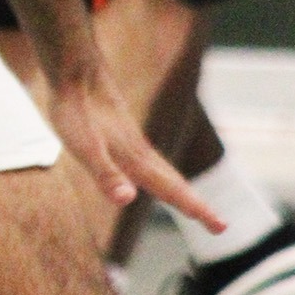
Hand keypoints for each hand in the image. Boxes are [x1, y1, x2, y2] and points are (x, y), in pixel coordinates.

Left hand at [45, 64, 224, 232]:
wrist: (73, 67)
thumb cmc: (75, 109)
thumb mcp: (83, 146)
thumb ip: (105, 173)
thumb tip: (128, 200)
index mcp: (135, 158)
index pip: (171, 189)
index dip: (195, 208)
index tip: (222, 226)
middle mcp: (138, 149)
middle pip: (173, 181)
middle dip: (194, 204)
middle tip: (220, 225)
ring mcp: (129, 138)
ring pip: (160, 168)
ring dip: (178, 188)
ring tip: (190, 203)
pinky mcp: (117, 128)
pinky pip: (145, 157)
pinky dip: (157, 171)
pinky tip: (148, 169)